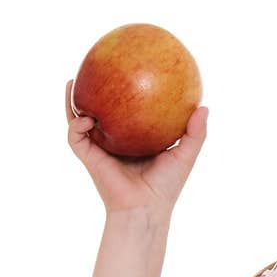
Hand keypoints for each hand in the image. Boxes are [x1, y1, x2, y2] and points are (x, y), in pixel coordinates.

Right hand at [65, 80, 208, 216]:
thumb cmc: (166, 187)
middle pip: (99, 110)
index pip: (126, 111)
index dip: (123, 92)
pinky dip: (75, 123)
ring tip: (72, 80)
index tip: (126, 70)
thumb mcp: (184, 156)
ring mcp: (99, 149)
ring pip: (79, 120)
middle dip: (93, 90)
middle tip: (94, 67)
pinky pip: (75, 136)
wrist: (146, 209)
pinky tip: (84, 114)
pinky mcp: (89, 158)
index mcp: (132, 139)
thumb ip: (195, 133)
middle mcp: (113, 142)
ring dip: (72, 101)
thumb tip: (204, 106)